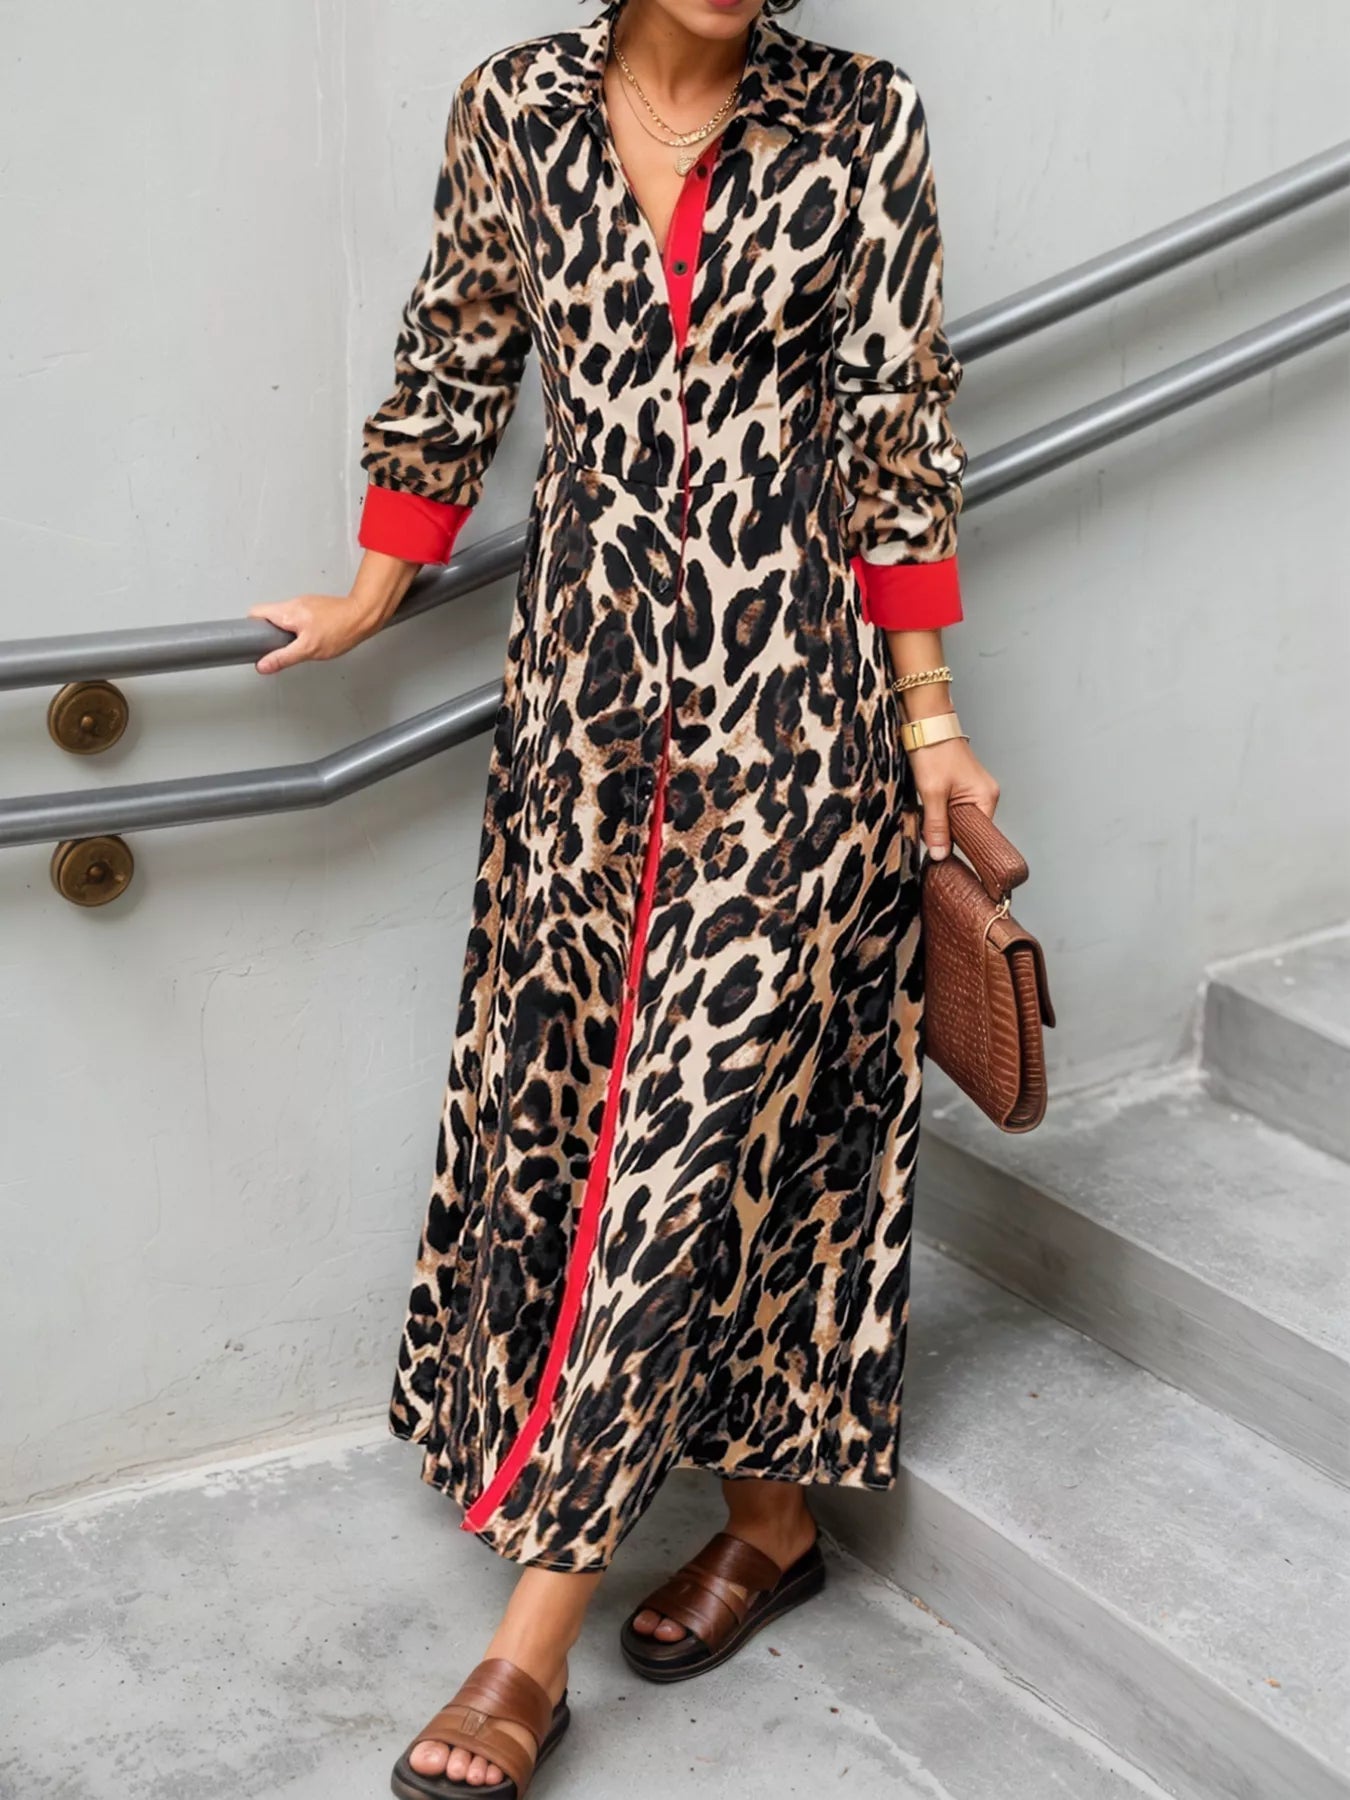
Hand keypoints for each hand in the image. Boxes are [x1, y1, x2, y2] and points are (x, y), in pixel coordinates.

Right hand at [245, 593, 381, 673]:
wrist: (362, 616)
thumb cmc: (340, 630)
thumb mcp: (309, 650)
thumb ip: (283, 658)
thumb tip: (263, 665)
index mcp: (287, 612)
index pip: (256, 613)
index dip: (251, 627)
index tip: (254, 641)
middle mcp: (292, 604)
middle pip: (267, 615)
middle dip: (268, 632)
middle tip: (276, 647)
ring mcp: (303, 603)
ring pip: (283, 616)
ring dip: (284, 630)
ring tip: (294, 645)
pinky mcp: (313, 606)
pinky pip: (296, 616)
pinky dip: (296, 627)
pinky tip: (308, 638)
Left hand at [909, 737, 999, 860]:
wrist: (925, 724)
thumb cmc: (934, 751)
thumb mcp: (932, 793)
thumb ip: (937, 826)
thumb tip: (940, 854)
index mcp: (986, 797)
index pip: (978, 836)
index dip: (958, 846)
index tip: (941, 852)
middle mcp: (984, 795)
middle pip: (967, 829)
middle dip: (945, 832)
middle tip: (927, 828)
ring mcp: (972, 790)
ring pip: (956, 819)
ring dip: (939, 821)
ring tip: (925, 809)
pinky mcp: (960, 786)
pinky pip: (950, 808)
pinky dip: (937, 810)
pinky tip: (926, 804)